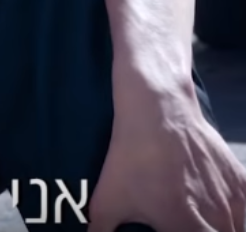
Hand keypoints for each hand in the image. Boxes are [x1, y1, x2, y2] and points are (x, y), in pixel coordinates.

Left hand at [88, 85, 245, 231]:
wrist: (159, 112)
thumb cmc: (132, 159)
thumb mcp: (106, 201)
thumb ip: (101, 231)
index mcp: (187, 229)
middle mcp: (218, 220)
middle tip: (182, 225)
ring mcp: (234, 201)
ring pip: (236, 227)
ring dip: (220, 228)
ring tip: (199, 222)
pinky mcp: (242, 182)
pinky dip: (237, 215)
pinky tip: (218, 211)